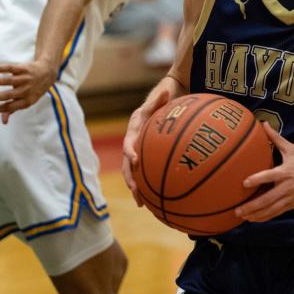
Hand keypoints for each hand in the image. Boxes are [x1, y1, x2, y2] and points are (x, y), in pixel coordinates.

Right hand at [0, 59, 58, 123]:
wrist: (47, 73)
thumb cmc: (33, 90)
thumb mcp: (27, 101)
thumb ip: (14, 109)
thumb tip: (3, 122)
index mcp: (26, 101)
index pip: (9, 107)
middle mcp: (26, 90)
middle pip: (8, 95)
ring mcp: (25, 79)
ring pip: (8, 80)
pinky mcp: (23, 68)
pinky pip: (10, 68)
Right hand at [121, 76, 183, 206]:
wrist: (159, 104)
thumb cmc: (161, 101)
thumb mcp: (161, 98)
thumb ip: (161, 98)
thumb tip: (166, 90)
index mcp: (134, 129)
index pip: (128, 143)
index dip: (130, 152)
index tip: (135, 161)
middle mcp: (132, 142)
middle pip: (126, 163)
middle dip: (129, 178)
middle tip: (135, 190)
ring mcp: (137, 150)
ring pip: (132, 172)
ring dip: (135, 187)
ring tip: (141, 203)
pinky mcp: (144, 157)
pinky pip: (143, 173)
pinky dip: (146, 186)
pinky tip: (154, 200)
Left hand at [235, 122, 293, 222]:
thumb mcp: (292, 149)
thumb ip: (276, 138)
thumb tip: (264, 124)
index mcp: (285, 172)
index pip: (269, 176)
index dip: (257, 180)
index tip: (244, 183)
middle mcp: (286, 187)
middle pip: (266, 199)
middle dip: (251, 206)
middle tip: (237, 210)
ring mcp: (289, 198)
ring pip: (270, 210)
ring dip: (256, 215)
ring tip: (243, 217)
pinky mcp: (291, 205)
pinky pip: (276, 213)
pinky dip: (265, 217)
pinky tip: (255, 219)